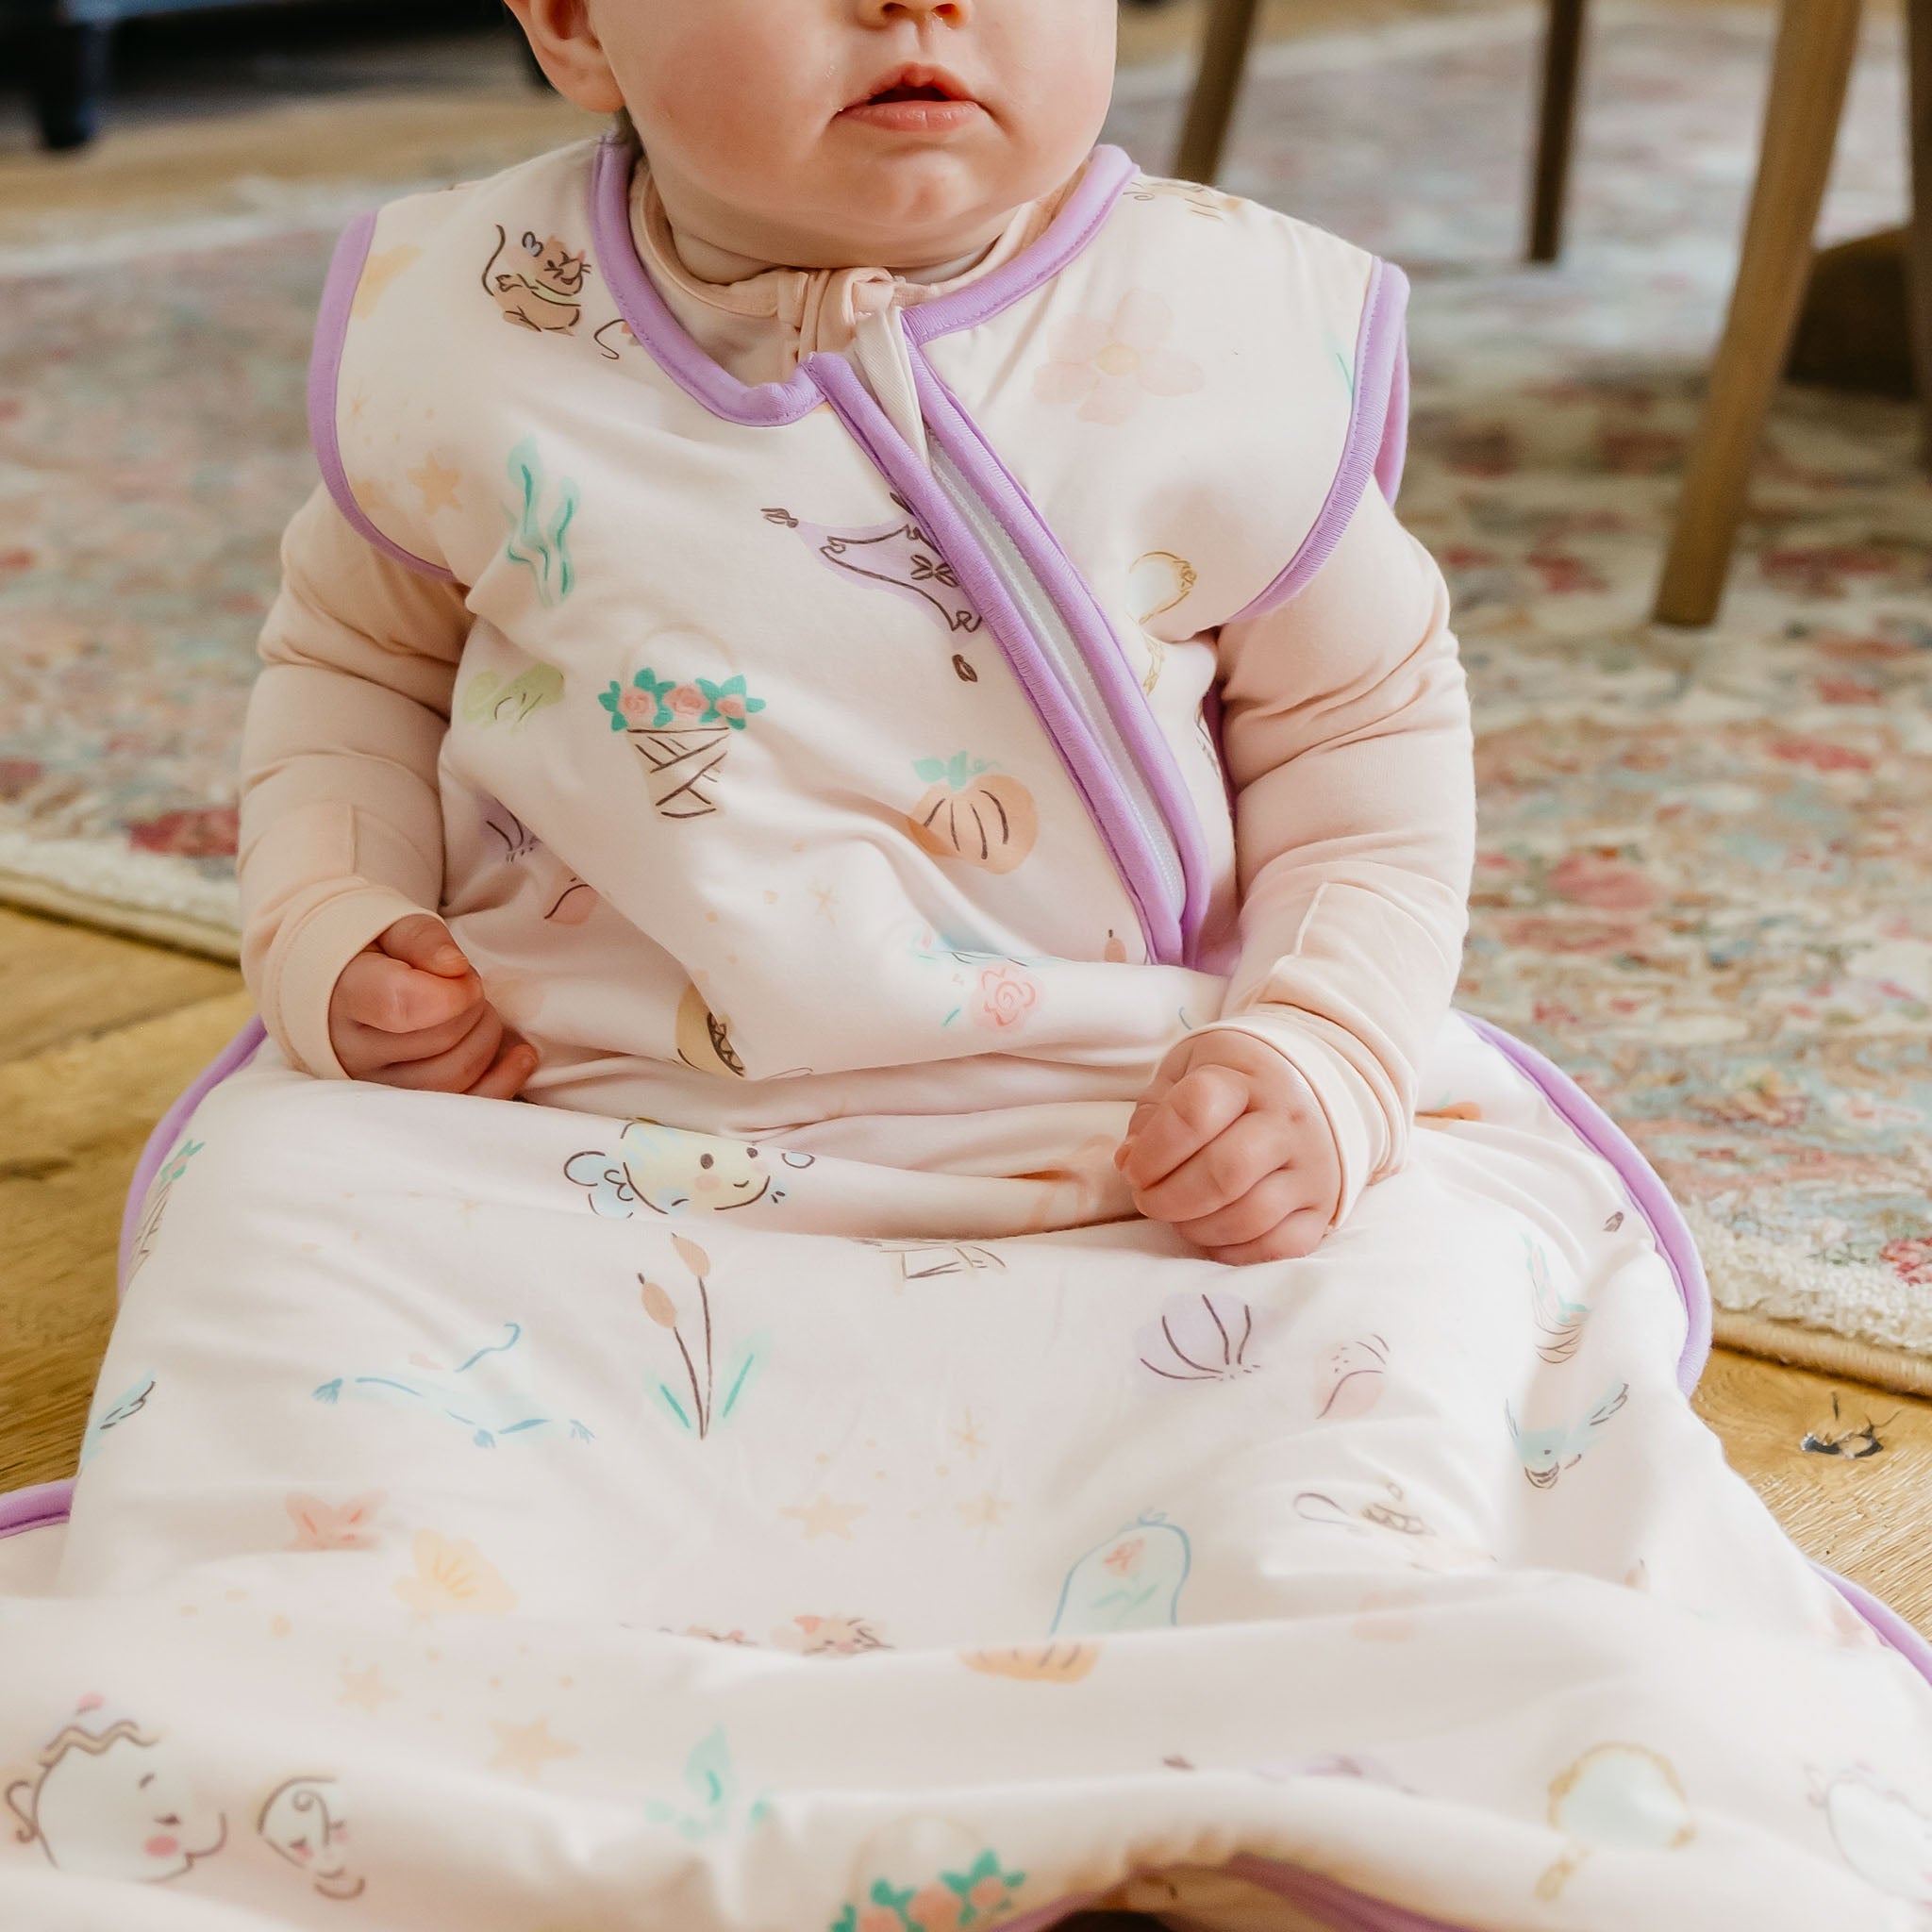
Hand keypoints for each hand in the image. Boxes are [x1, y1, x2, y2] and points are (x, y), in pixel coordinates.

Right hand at [328, 914, 537, 1097]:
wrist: (342, 989)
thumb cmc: (373, 956)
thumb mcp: (391, 928)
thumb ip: (422, 939)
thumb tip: (455, 968)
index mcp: (344, 999)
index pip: (401, 1007)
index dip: (452, 993)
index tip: (463, 974)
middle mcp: (353, 1052)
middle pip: (439, 1042)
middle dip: (474, 1007)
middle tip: (469, 986)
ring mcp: (377, 1086)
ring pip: (452, 1079)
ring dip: (487, 1041)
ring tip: (478, 1013)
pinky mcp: (406, 1107)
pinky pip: (463, 1107)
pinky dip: (503, 1082)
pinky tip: (520, 1055)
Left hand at [1117, 1029, 1341, 1263]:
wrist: (1315, 1086)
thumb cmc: (1237, 1081)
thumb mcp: (1188, 1072)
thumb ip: (1153, 1114)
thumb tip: (1129, 1163)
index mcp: (1246, 1079)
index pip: (1195, 1111)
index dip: (1153, 1150)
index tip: (1133, 1168)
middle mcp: (1287, 1122)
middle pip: (1225, 1172)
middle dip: (1170, 1198)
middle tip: (1148, 1200)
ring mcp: (1312, 1167)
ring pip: (1251, 1215)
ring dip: (1198, 1228)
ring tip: (1179, 1216)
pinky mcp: (1323, 1207)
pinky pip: (1280, 1246)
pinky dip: (1236, 1251)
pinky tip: (1213, 1234)